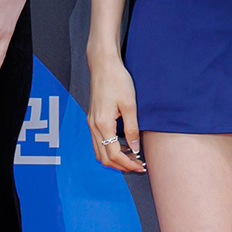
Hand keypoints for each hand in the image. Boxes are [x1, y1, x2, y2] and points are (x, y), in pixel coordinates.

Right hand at [87, 54, 144, 173]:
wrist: (103, 65)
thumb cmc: (117, 81)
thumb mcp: (130, 105)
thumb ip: (132, 129)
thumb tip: (135, 148)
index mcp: (102, 124)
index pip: (114, 154)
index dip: (128, 164)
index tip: (141, 166)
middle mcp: (93, 126)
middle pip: (104, 157)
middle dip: (121, 165)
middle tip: (137, 165)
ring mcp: (91, 123)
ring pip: (99, 151)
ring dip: (114, 158)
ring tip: (131, 158)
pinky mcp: (92, 119)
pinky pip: (97, 142)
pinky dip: (108, 149)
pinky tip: (121, 146)